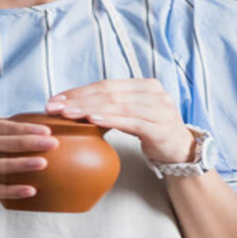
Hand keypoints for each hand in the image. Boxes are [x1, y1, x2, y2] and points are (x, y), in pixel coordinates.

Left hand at [45, 79, 195, 163]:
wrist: (182, 153)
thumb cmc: (152, 132)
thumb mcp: (132, 114)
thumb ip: (112, 105)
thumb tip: (73, 104)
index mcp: (145, 85)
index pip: (106, 84)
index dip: (79, 91)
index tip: (55, 99)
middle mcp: (154, 92)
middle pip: (109, 93)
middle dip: (78, 99)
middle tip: (54, 107)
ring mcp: (160, 109)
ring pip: (117, 105)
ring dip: (89, 108)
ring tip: (68, 114)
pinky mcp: (161, 127)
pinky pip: (131, 121)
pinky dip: (111, 119)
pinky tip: (93, 120)